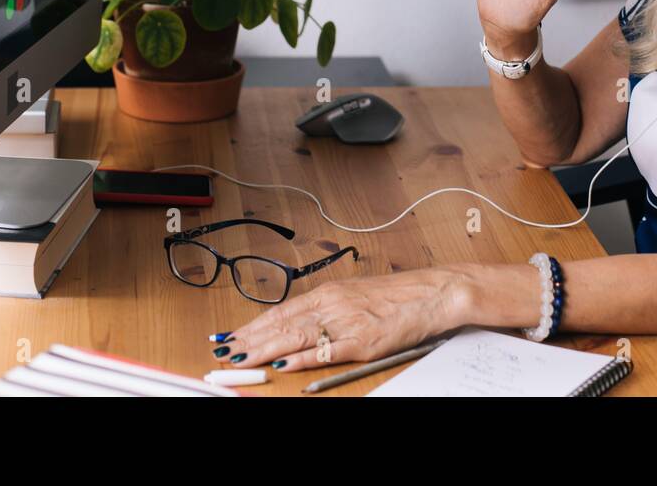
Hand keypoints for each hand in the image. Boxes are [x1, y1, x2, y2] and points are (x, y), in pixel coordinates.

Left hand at [218, 268, 466, 371]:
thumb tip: (298, 326)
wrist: (434, 293)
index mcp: (329, 292)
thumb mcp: (355, 296)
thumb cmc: (398, 296)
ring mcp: (347, 322)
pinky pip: (326, 351)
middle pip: (281, 324)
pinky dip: (302, 358)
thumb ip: (327, 309)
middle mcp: (333, 304)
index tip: (229, 335)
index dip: (252, 325)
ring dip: (264, 349)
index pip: (281, 311)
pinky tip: (283, 363)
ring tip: (240, 358)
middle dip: (248, 339)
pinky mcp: (363, 341)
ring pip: (296, 336)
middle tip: (222, 351)